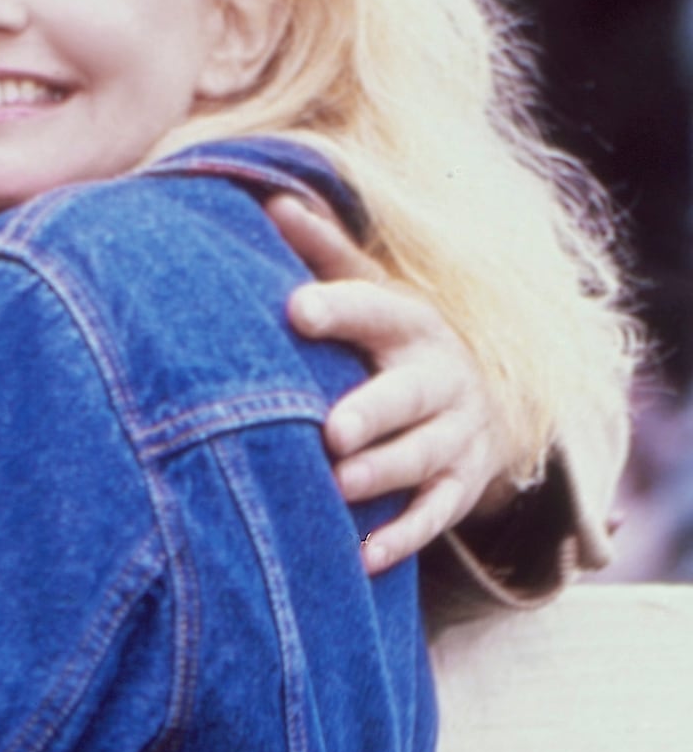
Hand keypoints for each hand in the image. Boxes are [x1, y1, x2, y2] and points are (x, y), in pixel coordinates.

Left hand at [266, 194, 518, 574]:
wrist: (480, 400)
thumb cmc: (392, 339)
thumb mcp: (369, 290)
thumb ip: (323, 252)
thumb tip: (271, 197)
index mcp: (409, 323)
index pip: (375, 309)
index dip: (338, 307)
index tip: (294, 309)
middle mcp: (439, 377)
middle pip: (409, 394)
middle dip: (374, 411)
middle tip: (332, 430)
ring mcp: (455, 435)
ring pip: (422, 457)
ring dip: (382, 473)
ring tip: (336, 486)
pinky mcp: (459, 487)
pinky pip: (434, 516)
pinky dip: (401, 536)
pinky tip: (360, 555)